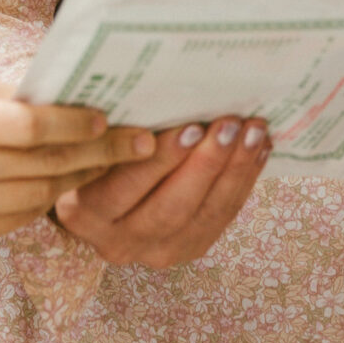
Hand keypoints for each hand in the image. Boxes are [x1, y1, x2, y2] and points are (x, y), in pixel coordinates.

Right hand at [0, 70, 153, 252]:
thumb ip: (8, 94)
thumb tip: (71, 96)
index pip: (28, 128)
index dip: (75, 123)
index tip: (111, 118)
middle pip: (43, 166)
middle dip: (100, 154)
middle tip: (141, 143)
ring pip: (38, 198)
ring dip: (80, 179)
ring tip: (110, 160)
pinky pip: (17, 221)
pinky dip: (45, 200)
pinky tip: (65, 181)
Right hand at [55, 115, 271, 268]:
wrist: (100, 195)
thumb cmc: (97, 152)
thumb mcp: (93, 143)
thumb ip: (114, 130)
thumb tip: (159, 90)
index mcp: (84, 214)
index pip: (122, 189)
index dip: (160, 160)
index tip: (191, 127)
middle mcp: (117, 243)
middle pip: (169, 208)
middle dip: (206, 165)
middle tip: (230, 125)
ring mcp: (155, 252)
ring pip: (203, 215)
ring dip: (234, 171)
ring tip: (254, 132)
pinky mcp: (187, 249)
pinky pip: (221, 218)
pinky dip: (243, 181)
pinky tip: (259, 149)